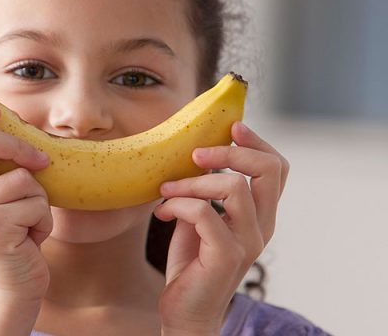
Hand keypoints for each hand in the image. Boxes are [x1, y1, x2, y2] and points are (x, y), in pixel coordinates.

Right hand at [0, 106, 52, 332]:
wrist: (14, 286)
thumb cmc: (16, 236)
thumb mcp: (4, 198)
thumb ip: (2, 167)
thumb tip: (19, 125)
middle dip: (20, 146)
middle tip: (40, 162)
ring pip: (23, 177)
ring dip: (39, 200)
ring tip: (28, 222)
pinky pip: (36, 203)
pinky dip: (44, 220)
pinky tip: (30, 238)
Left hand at [154, 121, 288, 334]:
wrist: (186, 310)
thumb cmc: (193, 262)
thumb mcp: (200, 217)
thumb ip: (206, 191)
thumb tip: (195, 157)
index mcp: (260, 215)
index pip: (276, 169)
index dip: (257, 143)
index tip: (231, 127)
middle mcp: (262, 227)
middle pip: (268, 171)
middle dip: (229, 153)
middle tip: (196, 155)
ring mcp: (248, 243)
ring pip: (233, 188)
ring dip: (192, 182)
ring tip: (167, 190)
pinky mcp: (227, 257)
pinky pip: (203, 213)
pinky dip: (177, 205)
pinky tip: (161, 213)